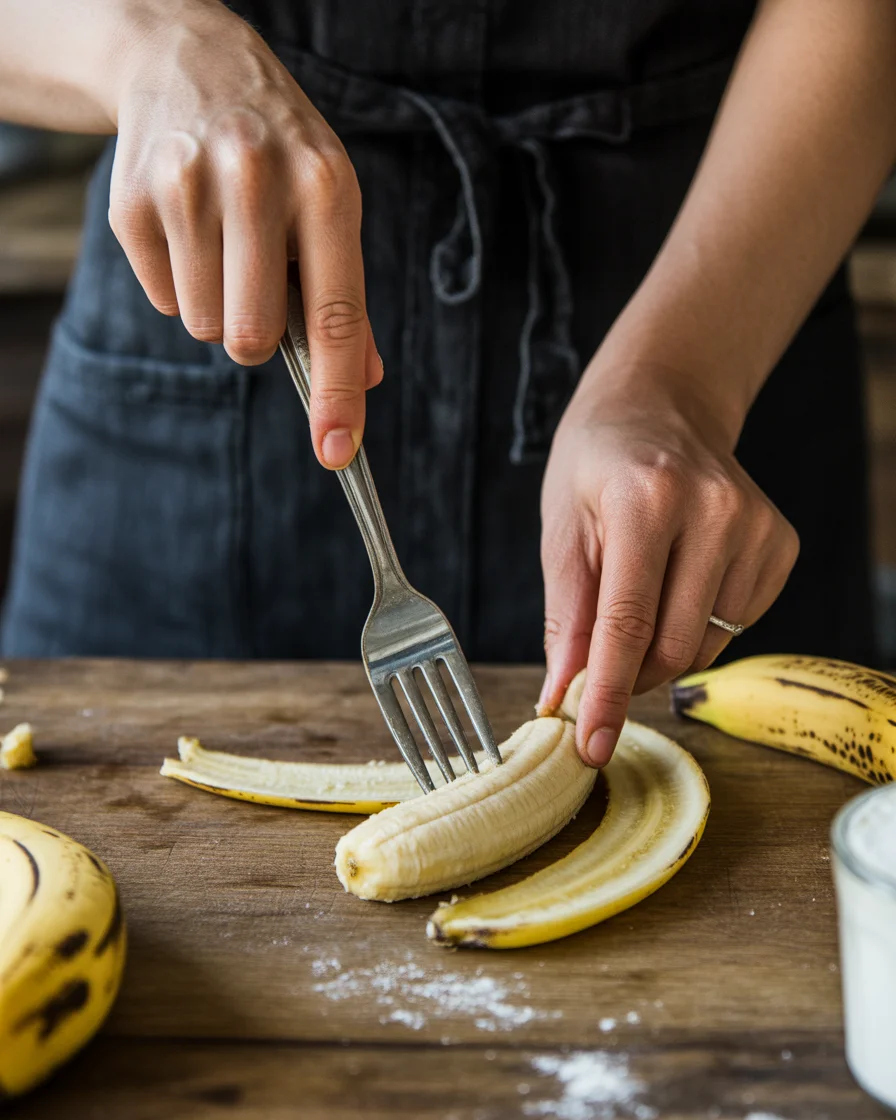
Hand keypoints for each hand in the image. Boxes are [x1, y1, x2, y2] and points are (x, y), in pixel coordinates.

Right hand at [107, 2, 380, 467]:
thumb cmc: (280, 151)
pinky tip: (190, 228)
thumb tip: (363, 379)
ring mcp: (186, 187)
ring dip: (220, 305)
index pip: (335, 314)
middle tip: (260, 282)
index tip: (337, 452)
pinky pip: (166, 301)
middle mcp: (254, 180)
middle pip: (252, 337)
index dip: (337, 393)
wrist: (187, 60)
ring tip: (224, 241)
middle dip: (259, 335)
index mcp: (325, 186)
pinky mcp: (131, 202)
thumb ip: (347, 296)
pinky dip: (182, 283)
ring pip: (206, 326)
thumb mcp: (332, 203)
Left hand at [539, 360, 798, 766]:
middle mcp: (713, 511)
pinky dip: (698, 627)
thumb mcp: (562, 529)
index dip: (607, 695)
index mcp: (645, 501)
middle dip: (629, 677)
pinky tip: (679, 582)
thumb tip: (564, 696)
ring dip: (662, 652)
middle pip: (673, 645)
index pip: (627, 624)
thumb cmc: (597, 465)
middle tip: (598, 669)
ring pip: (707, 645)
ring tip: (638, 602)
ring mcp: (756, 526)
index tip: (592, 746)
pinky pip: (736, 626)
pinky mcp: (780, 543)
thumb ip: (567, 617)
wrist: (661, 407)